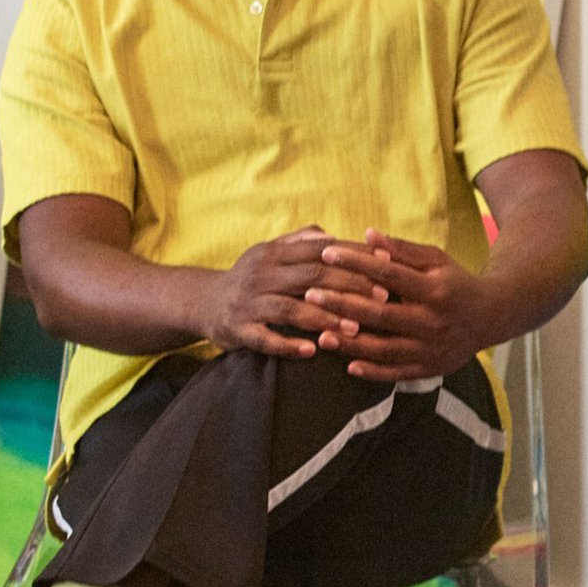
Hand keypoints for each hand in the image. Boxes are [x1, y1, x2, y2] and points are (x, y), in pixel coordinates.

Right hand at [198, 228, 388, 357]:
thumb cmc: (250, 277)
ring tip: (354, 329)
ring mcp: (249, 303)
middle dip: (348, 287)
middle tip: (380, 298)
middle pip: (310, 277)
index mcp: (273, 253)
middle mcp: (261, 274)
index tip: (383, 263)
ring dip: (325, 318)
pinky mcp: (239, 329)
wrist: (203, 302)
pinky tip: (312, 350)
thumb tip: (334, 235)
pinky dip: (288, 345)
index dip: (352, 256)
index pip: (318, 250)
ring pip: (290, 309)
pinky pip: (265, 338)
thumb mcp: (270, 252)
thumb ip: (301, 241)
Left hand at [306, 230, 492, 382]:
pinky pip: (397, 373)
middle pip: (380, 315)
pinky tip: (348, 366)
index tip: (328, 254)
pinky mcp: (430, 368)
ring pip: (384, 349)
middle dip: (343, 305)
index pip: (388, 276)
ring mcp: (431, 348)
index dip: (357, 263)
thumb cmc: (455, 283)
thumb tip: (367, 234)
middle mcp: (433, 322)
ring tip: (321, 335)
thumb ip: (402, 251)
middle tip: (311, 295)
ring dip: (351, 344)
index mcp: (435, 290)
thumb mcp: (436, 260)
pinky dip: (372, 372)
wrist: (491, 317)